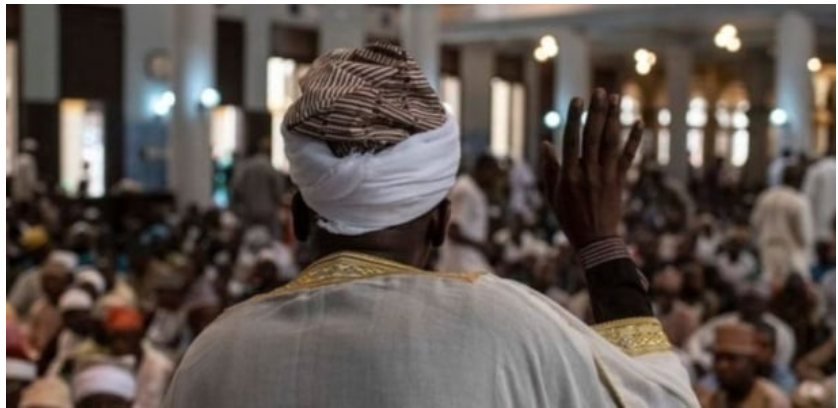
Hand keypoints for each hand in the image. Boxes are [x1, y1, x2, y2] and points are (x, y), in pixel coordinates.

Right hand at [540, 89, 642, 248]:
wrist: (595, 241)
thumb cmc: (569, 218)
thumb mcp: (553, 195)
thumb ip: (550, 168)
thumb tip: (547, 143)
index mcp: (569, 174)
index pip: (572, 139)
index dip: (575, 118)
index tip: (578, 99)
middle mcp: (588, 172)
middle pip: (593, 136)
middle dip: (596, 112)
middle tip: (600, 91)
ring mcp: (606, 175)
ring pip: (611, 142)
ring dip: (613, 119)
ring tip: (614, 98)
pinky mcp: (620, 181)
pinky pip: (628, 157)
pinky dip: (635, 139)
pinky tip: (639, 123)